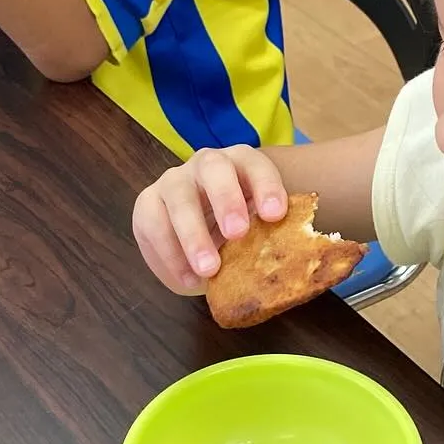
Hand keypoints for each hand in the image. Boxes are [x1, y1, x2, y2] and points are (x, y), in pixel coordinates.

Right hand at [132, 147, 287, 294]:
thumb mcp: (258, 232)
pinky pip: (153, 223)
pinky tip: (187, 279)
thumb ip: (272, 238)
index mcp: (241, 164)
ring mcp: (174, 181)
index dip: (266, 186)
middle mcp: (207, 165)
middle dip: (226, 199)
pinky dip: (170, 254)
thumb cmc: (239, 235)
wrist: (200, 243)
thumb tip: (295, 265)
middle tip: (238, 234)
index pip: (255, 164)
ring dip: (193, 234)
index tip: (276, 215)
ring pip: (179, 197)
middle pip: (214, 168)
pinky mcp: (147, 203)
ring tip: (208, 270)